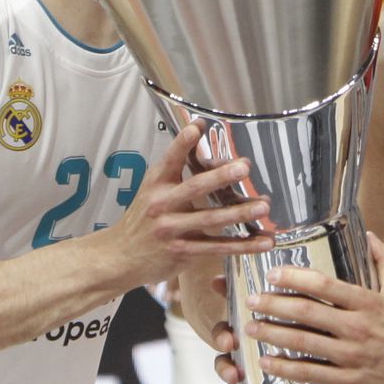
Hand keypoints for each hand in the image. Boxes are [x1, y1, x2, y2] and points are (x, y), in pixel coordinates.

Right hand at [105, 123, 275, 287]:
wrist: (121, 257)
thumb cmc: (144, 218)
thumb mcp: (153, 189)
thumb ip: (178, 172)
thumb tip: (214, 153)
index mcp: (156, 183)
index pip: (170, 159)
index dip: (183, 142)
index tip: (199, 126)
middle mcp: (162, 204)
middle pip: (195, 188)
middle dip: (220, 176)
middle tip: (244, 166)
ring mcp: (172, 229)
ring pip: (210, 219)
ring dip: (239, 213)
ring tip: (263, 206)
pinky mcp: (183, 251)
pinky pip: (217, 248)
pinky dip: (243, 245)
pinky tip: (263, 241)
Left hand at [230, 232, 383, 383]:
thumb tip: (369, 235)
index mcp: (368, 302)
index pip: (325, 285)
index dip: (295, 278)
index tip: (272, 273)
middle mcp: (357, 328)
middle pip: (307, 314)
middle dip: (273, 305)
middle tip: (251, 300)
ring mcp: (351, 356)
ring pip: (303, 343)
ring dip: (272, 335)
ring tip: (250, 328)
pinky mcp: (349, 380)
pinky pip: (311, 373)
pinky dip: (286, 368)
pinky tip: (267, 362)